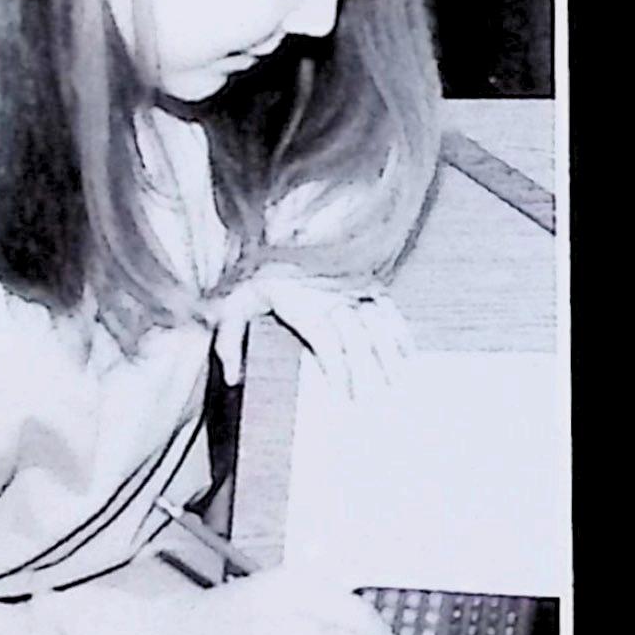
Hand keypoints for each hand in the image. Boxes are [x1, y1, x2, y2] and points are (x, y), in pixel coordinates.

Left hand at [215, 271, 413, 397]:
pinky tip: (407, 351)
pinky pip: (386, 304)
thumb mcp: (229, 305)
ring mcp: (349, 286)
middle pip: (357, 337)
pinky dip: (398, 327)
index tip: (345, 398)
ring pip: (377, 321)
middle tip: (376, 401)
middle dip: (368, 371)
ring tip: (399, 381)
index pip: (327, 342)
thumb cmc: (251, 277)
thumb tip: (233, 378)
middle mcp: (330, 296)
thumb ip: (227, 341)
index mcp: (302, 304)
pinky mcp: (361, 279)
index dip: (338, 371)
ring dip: (390, 352)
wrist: (271, 233)